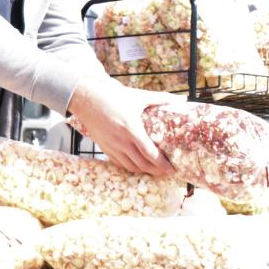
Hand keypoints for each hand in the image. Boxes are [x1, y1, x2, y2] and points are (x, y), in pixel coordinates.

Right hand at [67, 77, 181, 175]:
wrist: (87, 99)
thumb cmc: (113, 96)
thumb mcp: (139, 96)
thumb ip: (161, 98)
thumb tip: (182, 98)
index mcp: (132, 129)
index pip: (150, 154)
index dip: (163, 165)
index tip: (172, 169)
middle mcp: (121, 141)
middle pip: (142, 164)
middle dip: (157, 171)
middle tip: (167, 172)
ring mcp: (112, 146)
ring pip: (130, 166)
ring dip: (144, 171)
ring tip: (154, 170)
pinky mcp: (104, 147)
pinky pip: (118, 163)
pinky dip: (129, 167)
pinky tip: (136, 165)